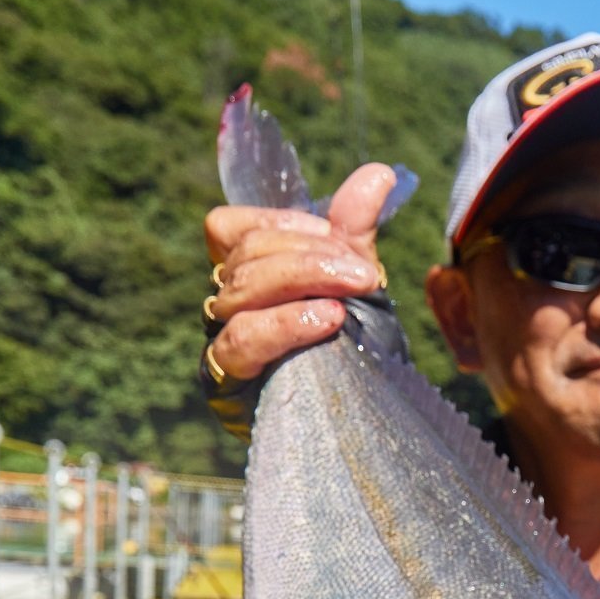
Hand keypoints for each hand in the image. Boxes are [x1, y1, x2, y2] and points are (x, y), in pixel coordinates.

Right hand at [202, 164, 397, 380]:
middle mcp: (224, 306)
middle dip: (311, 254)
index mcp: (244, 277)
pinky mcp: (227, 381)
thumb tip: (380, 174)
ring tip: (355, 291)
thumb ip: (357, 233)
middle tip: (366, 272)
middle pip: (246, 255)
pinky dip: (286, 323)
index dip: (282, 224)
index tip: (339, 239)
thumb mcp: (357, 285)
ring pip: (241, 291)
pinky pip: (242, 341)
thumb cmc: (351, 351)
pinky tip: (328, 319)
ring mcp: (219, 343)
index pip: (228, 227)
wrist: (367, 424)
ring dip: (303, 282)